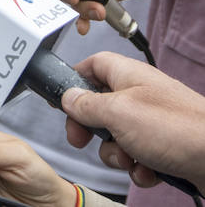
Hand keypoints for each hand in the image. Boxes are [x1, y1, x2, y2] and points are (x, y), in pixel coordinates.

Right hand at [65, 52, 204, 190]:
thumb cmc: (177, 128)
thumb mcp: (117, 112)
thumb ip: (86, 104)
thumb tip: (67, 97)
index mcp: (128, 75)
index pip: (92, 65)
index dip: (73, 79)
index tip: (60, 98)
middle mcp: (141, 96)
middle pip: (100, 107)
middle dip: (90, 128)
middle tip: (82, 139)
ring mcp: (154, 123)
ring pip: (117, 137)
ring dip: (116, 153)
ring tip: (131, 158)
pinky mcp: (166, 147)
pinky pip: (139, 157)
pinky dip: (139, 167)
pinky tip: (149, 171)